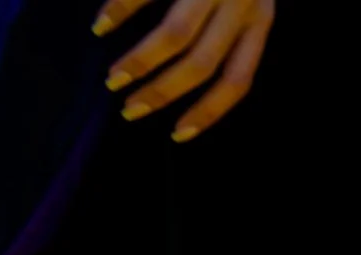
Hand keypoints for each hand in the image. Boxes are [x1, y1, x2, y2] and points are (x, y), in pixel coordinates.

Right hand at [92, 0, 273, 142]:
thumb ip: (224, 31)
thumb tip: (182, 78)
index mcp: (260, 16)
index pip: (238, 80)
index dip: (208, 113)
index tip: (177, 136)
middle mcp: (242, 0)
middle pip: (201, 64)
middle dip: (162, 94)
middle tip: (130, 110)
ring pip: (175, 37)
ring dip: (139, 64)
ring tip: (113, 78)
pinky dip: (119, 12)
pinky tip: (101, 25)